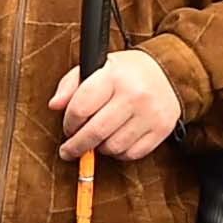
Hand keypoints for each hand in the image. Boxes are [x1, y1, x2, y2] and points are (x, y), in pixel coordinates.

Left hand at [51, 44, 180, 161]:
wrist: (168, 72)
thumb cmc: (126, 72)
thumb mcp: (97, 68)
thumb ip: (71, 84)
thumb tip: (55, 105)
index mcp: (114, 76)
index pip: (81, 108)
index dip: (68, 123)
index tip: (67, 128)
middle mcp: (135, 94)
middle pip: (95, 133)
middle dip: (76, 146)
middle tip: (69, 150)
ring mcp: (150, 114)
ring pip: (113, 147)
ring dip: (99, 148)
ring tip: (98, 139)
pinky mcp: (161, 129)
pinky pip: (132, 154)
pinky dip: (119, 153)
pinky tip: (116, 141)